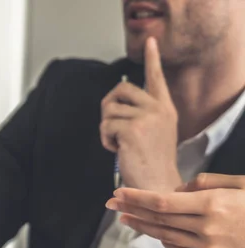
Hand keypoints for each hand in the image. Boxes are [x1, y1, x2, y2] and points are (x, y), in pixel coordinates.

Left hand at [100, 37, 180, 191]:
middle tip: (111, 125)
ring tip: (119, 143)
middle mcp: (157, 109)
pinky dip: (105, 139)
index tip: (150, 42)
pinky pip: (105, 125)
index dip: (152, 59)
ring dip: (106, 128)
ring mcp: (145, 118)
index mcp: (164, 108)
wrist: (157, 185)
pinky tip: (117, 150)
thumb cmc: (151, 160)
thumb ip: (141, 112)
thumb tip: (116, 97)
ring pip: (109, 110)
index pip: (156, 78)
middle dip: (108, 105)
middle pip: (120, 89)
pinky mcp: (131, 130)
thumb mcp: (154, 130)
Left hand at [107, 173, 244, 247]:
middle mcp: (207, 228)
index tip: (118, 193)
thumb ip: (207, 183)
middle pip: (158, 220)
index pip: (162, 202)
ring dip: (142, 228)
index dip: (136, 198)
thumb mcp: (242, 183)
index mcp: (212, 205)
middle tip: (111, 204)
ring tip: (126, 218)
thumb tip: (180, 189)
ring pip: (165, 237)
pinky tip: (154, 235)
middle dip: (131, 210)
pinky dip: (165, 242)